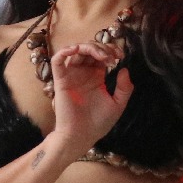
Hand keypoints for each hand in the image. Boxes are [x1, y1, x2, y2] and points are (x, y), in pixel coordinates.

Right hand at [48, 40, 133, 155]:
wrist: (82, 136)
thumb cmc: (98, 123)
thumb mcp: (118, 104)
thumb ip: (124, 88)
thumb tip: (124, 69)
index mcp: (96, 76)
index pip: (101, 54)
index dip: (111, 49)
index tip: (121, 55)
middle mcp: (83, 72)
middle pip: (89, 49)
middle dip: (102, 47)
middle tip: (112, 57)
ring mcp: (71, 75)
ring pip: (76, 50)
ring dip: (89, 47)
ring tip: (102, 56)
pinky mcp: (60, 80)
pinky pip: (57, 61)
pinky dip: (64, 51)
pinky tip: (76, 50)